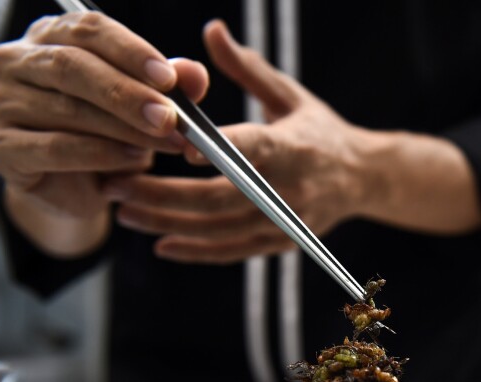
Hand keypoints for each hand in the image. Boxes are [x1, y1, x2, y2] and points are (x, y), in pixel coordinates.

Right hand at [0, 11, 207, 251]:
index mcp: (51, 37)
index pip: (89, 30)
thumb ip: (169, 86)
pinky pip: (55, 148)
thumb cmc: (108, 133)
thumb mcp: (144, 105)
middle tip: (168, 118)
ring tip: (163, 143)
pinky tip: (133, 161)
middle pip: (73, 67)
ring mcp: (0, 103)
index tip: (169, 78)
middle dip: (128, 94)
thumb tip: (194, 74)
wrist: (74, 187)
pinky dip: (100, 155)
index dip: (131, 51)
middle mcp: (17, 61)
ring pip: (68, 111)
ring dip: (123, 130)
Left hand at [105, 19, 371, 263]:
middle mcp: (292, 189)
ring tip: (124, 213)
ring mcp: (287, 222)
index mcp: (296, 146)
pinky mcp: (282, 244)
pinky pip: (233, 252)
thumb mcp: (290, 95)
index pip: (254, 148)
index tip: (179, 146)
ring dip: (168, 223)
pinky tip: (162, 244)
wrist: (364, 179)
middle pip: (221, 198)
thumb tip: (211, 30)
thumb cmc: (320, 130)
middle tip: (116, 185)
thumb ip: (246, 68)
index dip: (219, 150)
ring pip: (220, 230)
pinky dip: (196, 251)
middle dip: (164, 194)